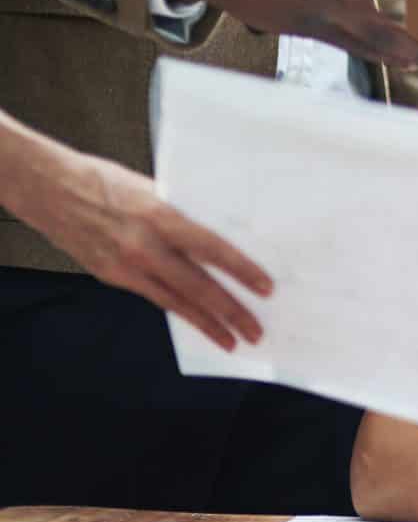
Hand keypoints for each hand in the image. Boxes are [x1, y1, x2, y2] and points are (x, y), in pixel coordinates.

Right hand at [9, 146, 271, 350]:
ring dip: (208, 323)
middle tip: (256, 330)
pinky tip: (200, 323)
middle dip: (231, 311)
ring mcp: (126, 265)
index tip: (265, 288)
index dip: (241, 270)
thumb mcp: (154, 188)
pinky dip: (180, 311)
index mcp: (160, 216)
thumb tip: (223, 233)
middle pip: (198, 284)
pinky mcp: (112, 276)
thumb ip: (185, 213)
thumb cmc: (105, 180)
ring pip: (177, 301)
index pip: (212, 248)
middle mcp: (145, 245)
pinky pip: (155, 298)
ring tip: (233, 340)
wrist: (49, 189)